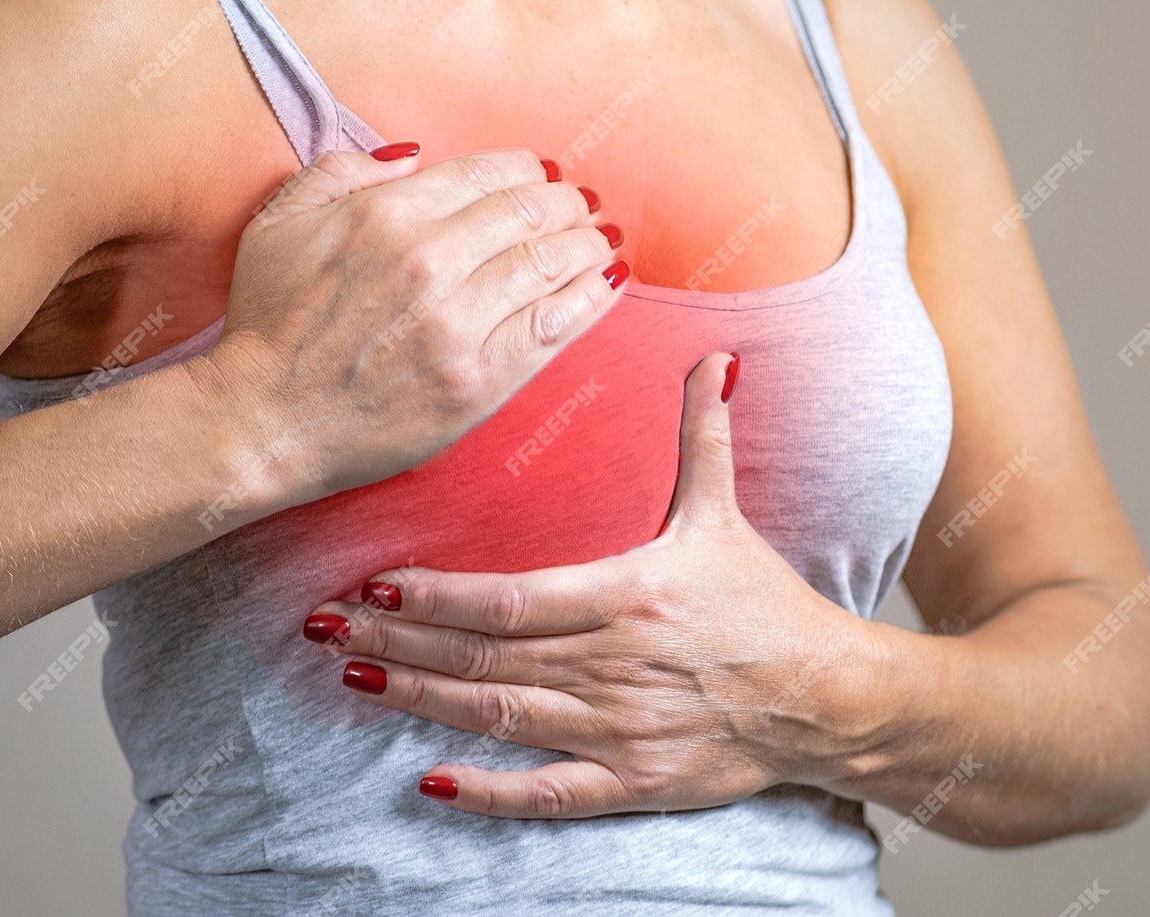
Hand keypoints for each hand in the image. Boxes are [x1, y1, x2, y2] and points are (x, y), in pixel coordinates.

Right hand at [190, 146, 626, 503]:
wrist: (262, 424)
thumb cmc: (269, 324)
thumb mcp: (279, 224)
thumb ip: (342, 171)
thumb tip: (412, 155)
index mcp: (385, 214)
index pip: (487, 172)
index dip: (526, 169)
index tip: (543, 175)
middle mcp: (430, 260)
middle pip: (530, 211)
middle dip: (566, 203)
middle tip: (581, 206)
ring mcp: (459, 323)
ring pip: (551, 263)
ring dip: (588, 244)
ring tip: (601, 240)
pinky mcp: (479, 380)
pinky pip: (555, 326)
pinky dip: (592, 298)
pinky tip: (610, 283)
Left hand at [301, 352, 883, 817]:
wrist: (825, 699)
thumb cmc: (765, 605)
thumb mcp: (726, 516)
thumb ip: (702, 436)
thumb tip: (710, 356)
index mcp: (629, 594)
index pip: (508, 598)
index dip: (434, 595)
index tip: (373, 585)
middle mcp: (614, 664)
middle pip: (483, 657)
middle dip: (397, 644)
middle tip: (325, 631)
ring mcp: (619, 730)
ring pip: (500, 716)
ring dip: (420, 701)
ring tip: (354, 682)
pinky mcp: (631, 783)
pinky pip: (547, 791)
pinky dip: (487, 790)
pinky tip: (430, 779)